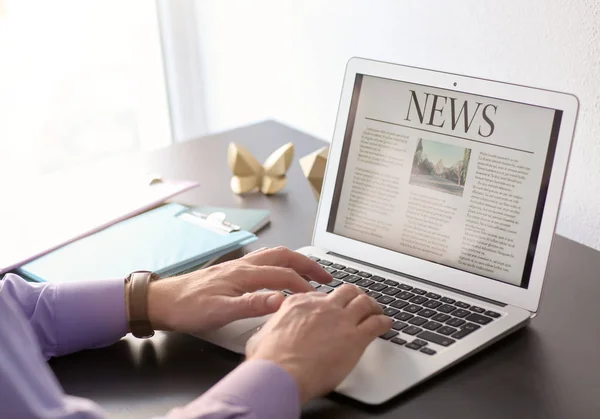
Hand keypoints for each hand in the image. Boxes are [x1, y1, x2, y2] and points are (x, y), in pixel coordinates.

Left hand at [147, 247, 331, 333]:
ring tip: (309, 271)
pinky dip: (280, 262)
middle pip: (283, 255)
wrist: (161, 300)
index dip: (304, 285)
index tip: (318, 297)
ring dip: (295, 260)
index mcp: (244, 274)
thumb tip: (281, 300)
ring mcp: (238, 265)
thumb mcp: (220, 311)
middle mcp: (243, 264)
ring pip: (274, 254)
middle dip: (307, 264)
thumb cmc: (187, 307)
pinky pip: (264, 258)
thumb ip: (252, 305)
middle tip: (325, 276)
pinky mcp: (231, 270)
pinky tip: (279, 271)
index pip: (283, 275)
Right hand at [246, 284, 392, 403]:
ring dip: (373, 306)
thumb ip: (271, 329)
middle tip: (359, 303)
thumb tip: (267, 334)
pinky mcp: (355, 337)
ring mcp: (340, 319)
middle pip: (346, 291)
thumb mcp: (262, 336)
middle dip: (354, 296)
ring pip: (364, 302)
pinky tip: (386, 325)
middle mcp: (322, 306)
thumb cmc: (269, 360)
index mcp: (299, 303)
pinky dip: (384, 322)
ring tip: (376, 310)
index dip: (329, 302)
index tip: (332, 308)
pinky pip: (376, 323)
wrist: (280, 374)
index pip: (321, 295)